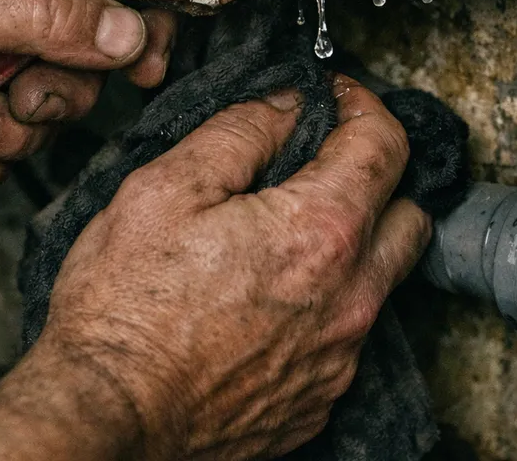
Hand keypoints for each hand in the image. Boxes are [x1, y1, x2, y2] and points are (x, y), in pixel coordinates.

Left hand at [0, 0, 175, 190]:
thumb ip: (54, 13)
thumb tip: (128, 31)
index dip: (142, 6)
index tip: (145, 55)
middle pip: (96, 51)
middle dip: (56, 88)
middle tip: (19, 90)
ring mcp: (4, 53)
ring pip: (55, 106)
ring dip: (3, 126)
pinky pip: (13, 144)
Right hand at [38, 75, 430, 459]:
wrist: (107, 419)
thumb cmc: (125, 307)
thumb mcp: (168, 187)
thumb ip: (242, 130)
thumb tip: (288, 102)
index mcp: (319, 233)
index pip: (385, 144)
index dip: (363, 104)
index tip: (335, 97)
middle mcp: (349, 298)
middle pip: (409, 211)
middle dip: (378, 171)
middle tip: (328, 156)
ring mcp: (340, 355)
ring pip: (382, 274)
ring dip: (356, 236)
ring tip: (293, 224)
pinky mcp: (320, 395)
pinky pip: (349, 330)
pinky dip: (329, 296)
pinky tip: (273, 292)